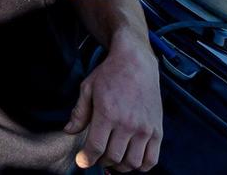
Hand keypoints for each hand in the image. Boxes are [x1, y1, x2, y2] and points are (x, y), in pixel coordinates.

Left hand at [66, 38, 161, 170]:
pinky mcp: (157, 130)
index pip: (96, 147)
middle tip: (98, 156)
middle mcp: (128, 124)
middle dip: (102, 162)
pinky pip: (152, 159)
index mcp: (107, 113)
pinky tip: (131, 158)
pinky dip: (141, 166)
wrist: (137, 62)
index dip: (87, 159)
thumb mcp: (87, 88)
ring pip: (133, 163)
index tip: (82, 162)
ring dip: (121, 166)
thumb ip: (79, 113)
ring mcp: (145, 128)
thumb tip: (69, 131)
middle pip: (113, 158)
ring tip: (114, 158)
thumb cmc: (109, 74)